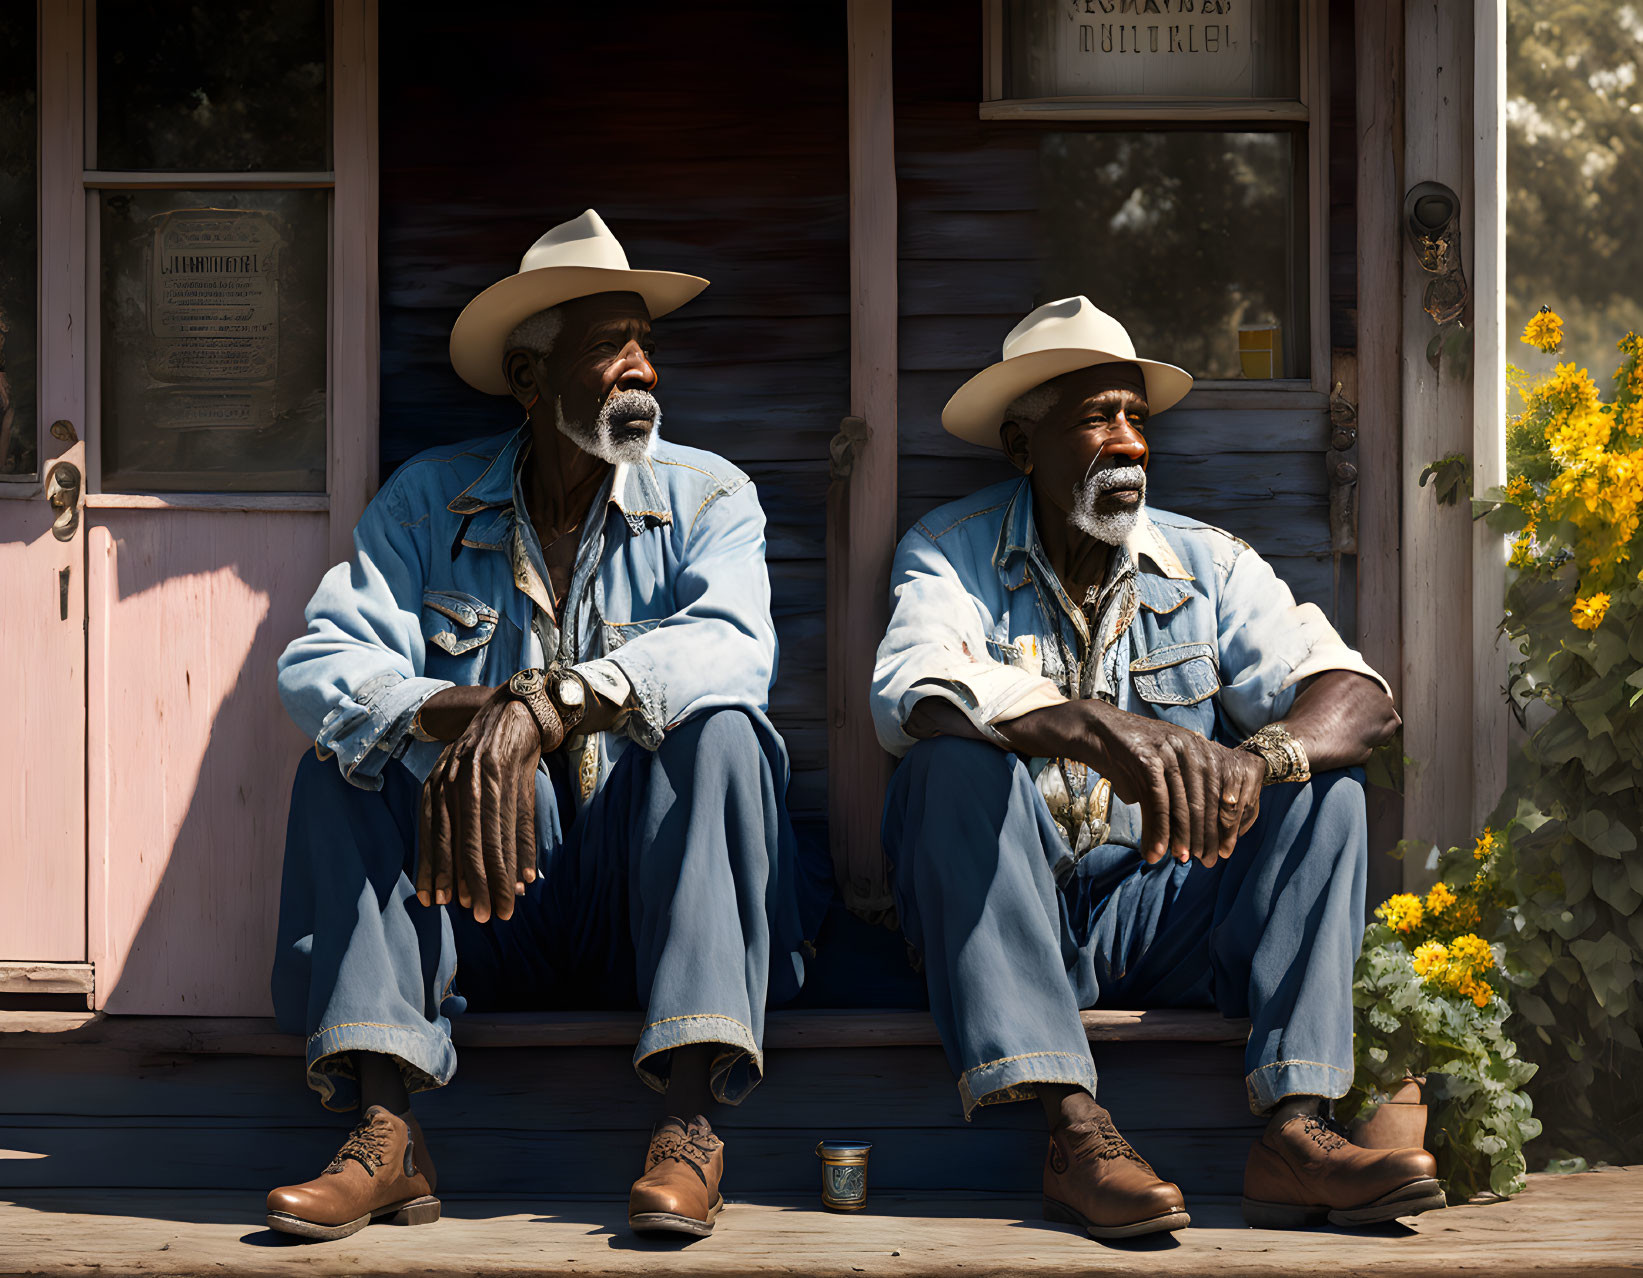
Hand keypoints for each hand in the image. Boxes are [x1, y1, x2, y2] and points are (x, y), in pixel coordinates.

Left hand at [415, 685, 560, 922]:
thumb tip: (481, 874)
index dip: (434, 869)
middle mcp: (456, 781)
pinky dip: (521, 853)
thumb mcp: (467, 781)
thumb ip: (466, 822)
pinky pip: (515, 824)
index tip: (435, 902)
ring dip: (499, 878)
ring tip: (504, 907)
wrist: (516, 707)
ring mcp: (484, 777)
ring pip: (490, 838)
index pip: (433, 835)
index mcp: (439, 783)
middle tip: (477, 915)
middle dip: (469, 883)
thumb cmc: (488, 752)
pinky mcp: (511, 774)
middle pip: (462, 843)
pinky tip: (526, 878)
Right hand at [1075, 702, 1262, 868]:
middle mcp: (1189, 747)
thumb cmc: (1128, 756)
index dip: (1220, 825)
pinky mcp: (1146, 760)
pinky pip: (1158, 803)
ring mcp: (1168, 752)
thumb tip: (1188, 840)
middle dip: (1205, 836)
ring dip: (1182, 837)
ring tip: (1182, 858)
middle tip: (1205, 861)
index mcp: (1199, 749)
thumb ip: (1178, 796)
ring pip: (1182, 804)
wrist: (1093, 730)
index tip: (1219, 850)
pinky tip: (1158, 850)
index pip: (1219, 793)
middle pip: (1203, 801)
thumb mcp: (1160, 771)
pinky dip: (1159, 831)